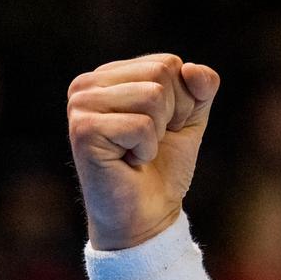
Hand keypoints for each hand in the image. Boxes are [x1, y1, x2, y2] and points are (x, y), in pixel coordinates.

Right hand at [67, 53, 220, 248]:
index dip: (181, 101)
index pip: (167, 63)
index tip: (162, 129)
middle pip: (161, 73)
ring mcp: (80, 106)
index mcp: (108, 75)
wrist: (146, 216)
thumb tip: (192, 69)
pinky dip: (146, 150)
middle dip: (172, 114)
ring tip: (137, 152)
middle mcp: (87, 85)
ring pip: (154, 96)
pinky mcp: (83, 131)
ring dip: (158, 133)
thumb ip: (200, 87)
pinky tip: (128, 162)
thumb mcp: (190, 118)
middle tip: (150, 143)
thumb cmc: (163, 166)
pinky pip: (142, 125)